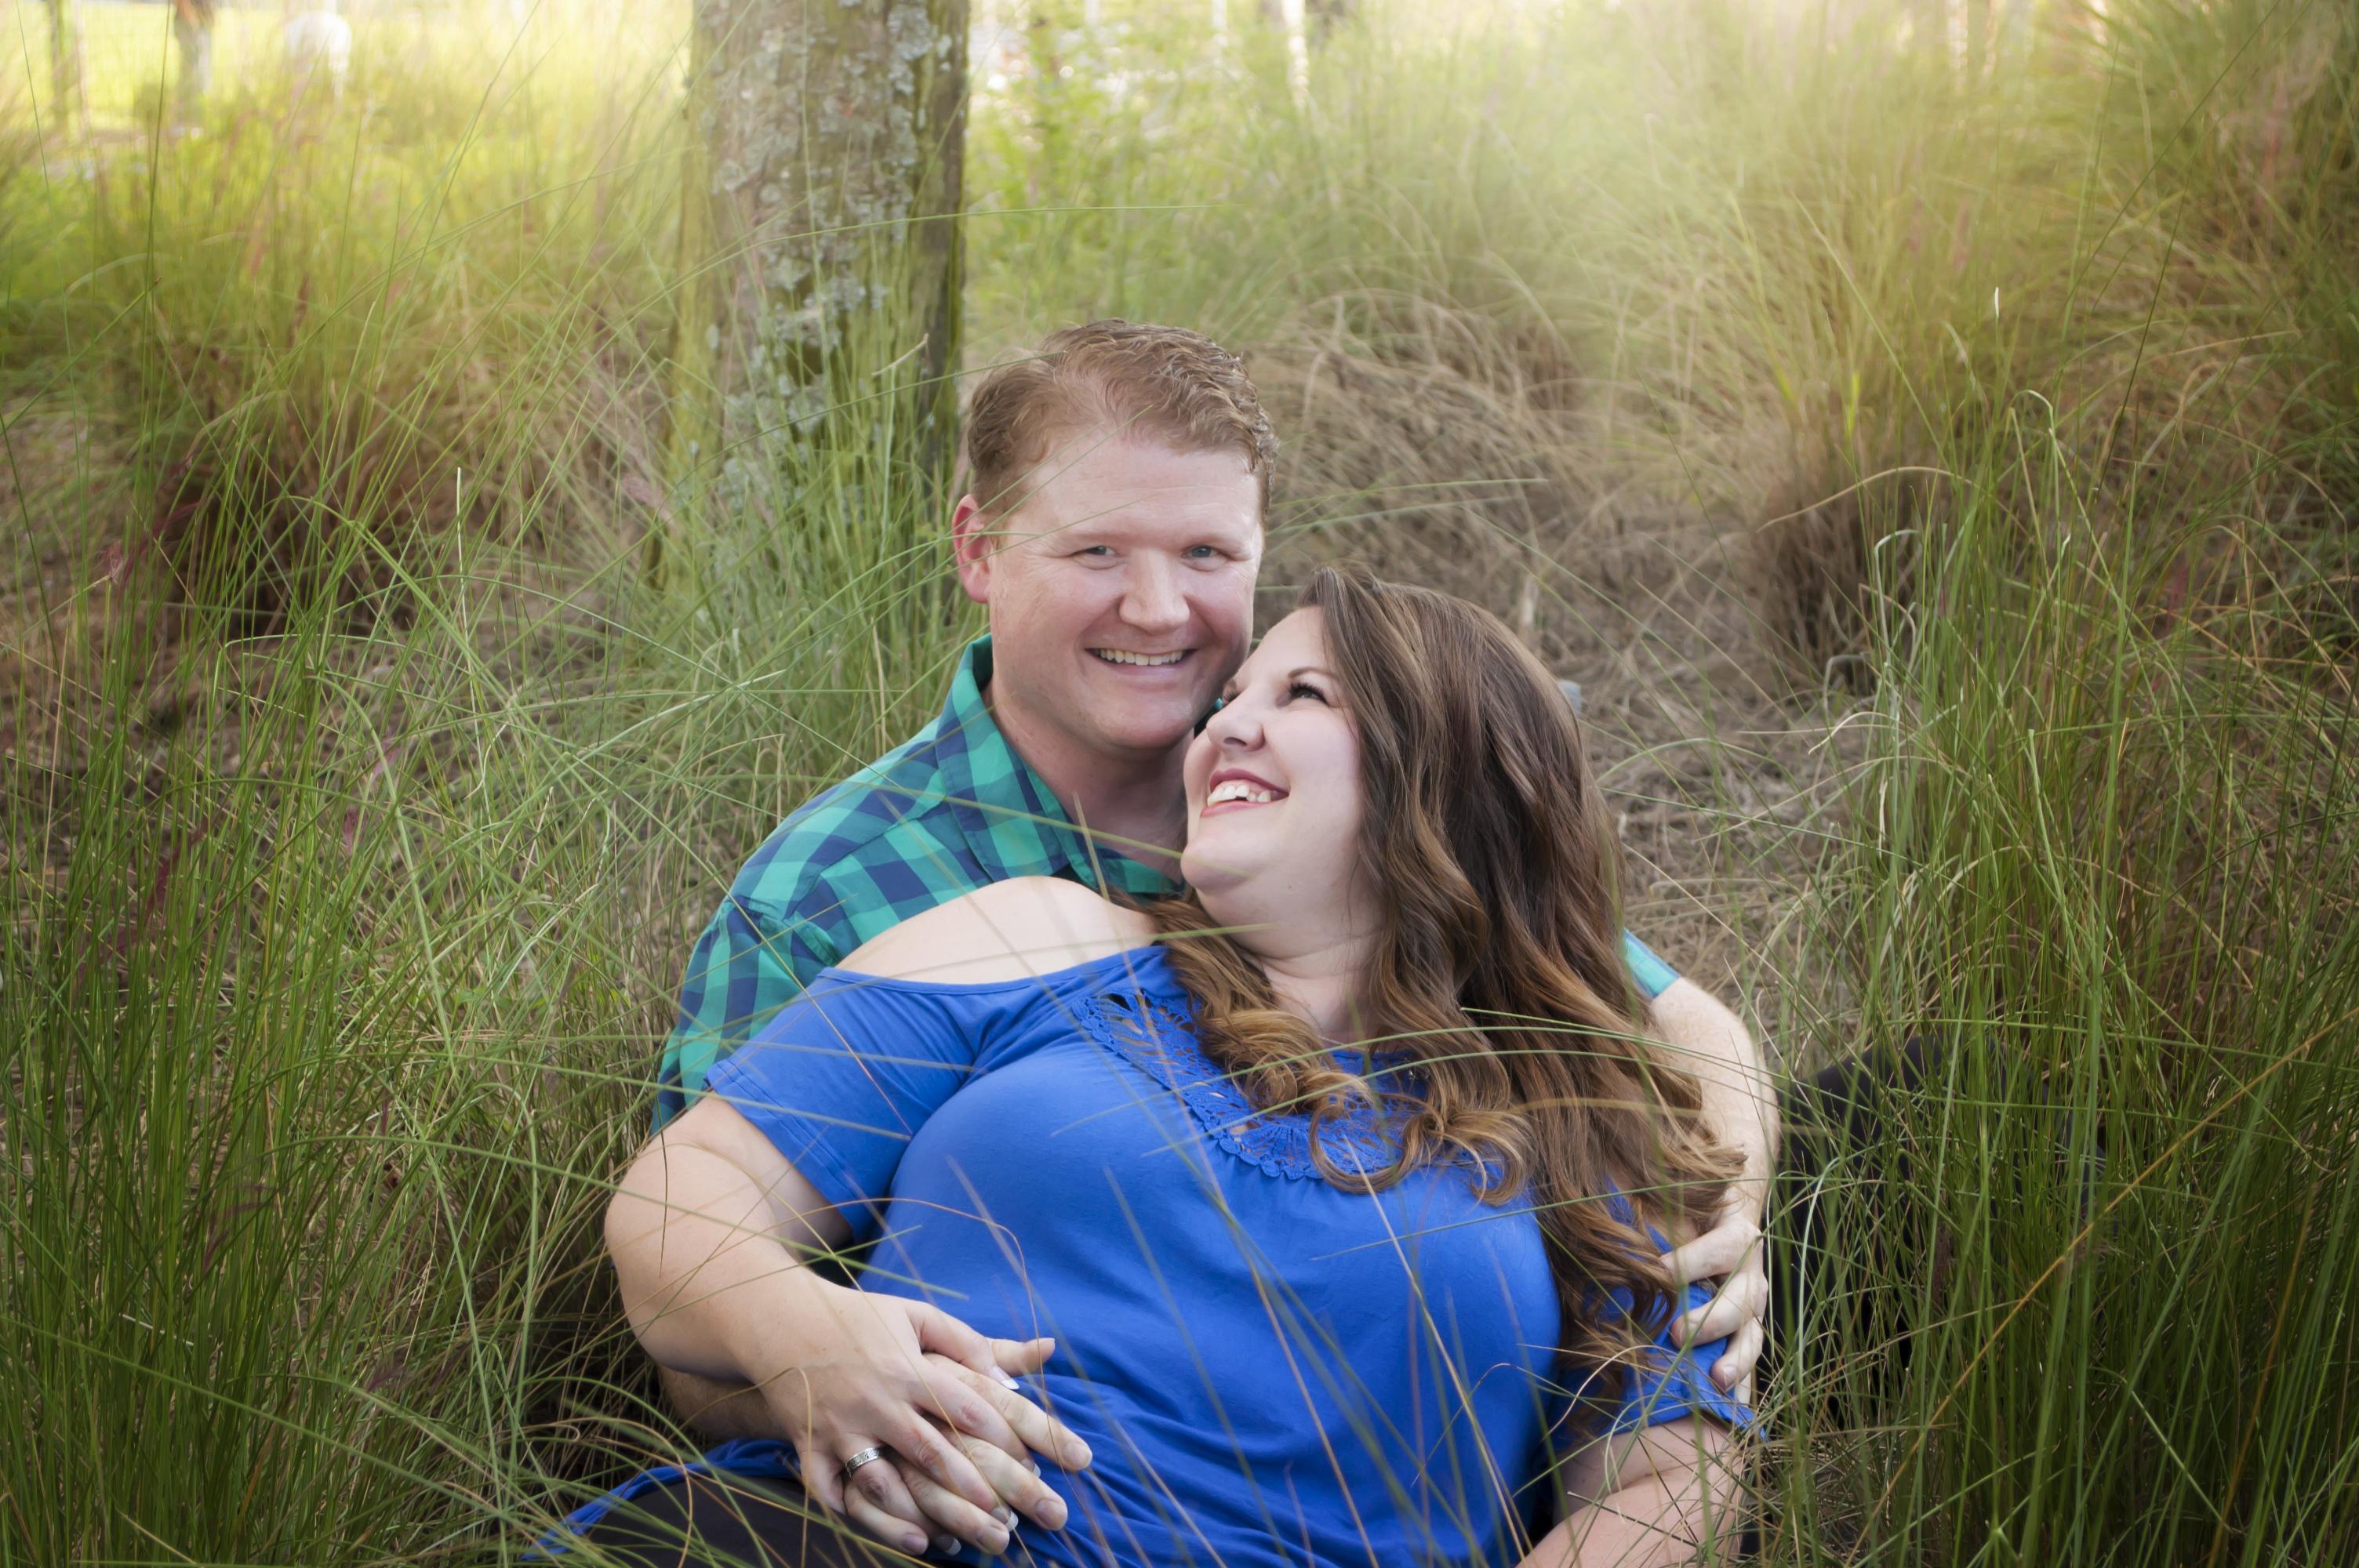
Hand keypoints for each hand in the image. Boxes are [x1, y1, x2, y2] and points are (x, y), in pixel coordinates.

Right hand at [748, 1279, 1088, 1556]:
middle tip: (1002, 1514)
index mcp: (907, 1368)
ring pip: (878, 1480)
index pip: (963, 1406)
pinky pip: (828, 1490)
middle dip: (967, 1486)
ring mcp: (839, 1427)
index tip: (1029, 1462)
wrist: (781, 1320)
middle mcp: (875, 1401)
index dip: (1000, 1436)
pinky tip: (880, 1534)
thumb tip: (1015, 1366)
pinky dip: (852, 1516)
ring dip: (912, 1513)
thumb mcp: (915, 1315)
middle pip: (928, 1450)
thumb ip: (966, 1341)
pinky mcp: (809, 1445)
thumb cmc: (859, 1318)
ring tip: (946, 1539)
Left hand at [1659, 1200, 1766, 1397]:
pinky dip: (1740, 1381)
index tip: (1656, 1273)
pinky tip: (1730, 1402)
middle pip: (1742, 1298)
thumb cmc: (1693, 1210)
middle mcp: (1751, 1274)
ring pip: (1751, 1334)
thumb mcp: (1682, 1203)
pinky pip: (1747, 1358)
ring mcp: (1754, 1307)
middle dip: (1710, 1319)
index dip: (1691, 1260)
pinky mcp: (1747, 1332)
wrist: (1725, 1216)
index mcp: (1739, 1236)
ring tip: (1717, 1379)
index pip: (1723, 1247)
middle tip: (1677, 1334)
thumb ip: (1660, 1215)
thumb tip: (1617, 1229)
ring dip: (1736, 1358)